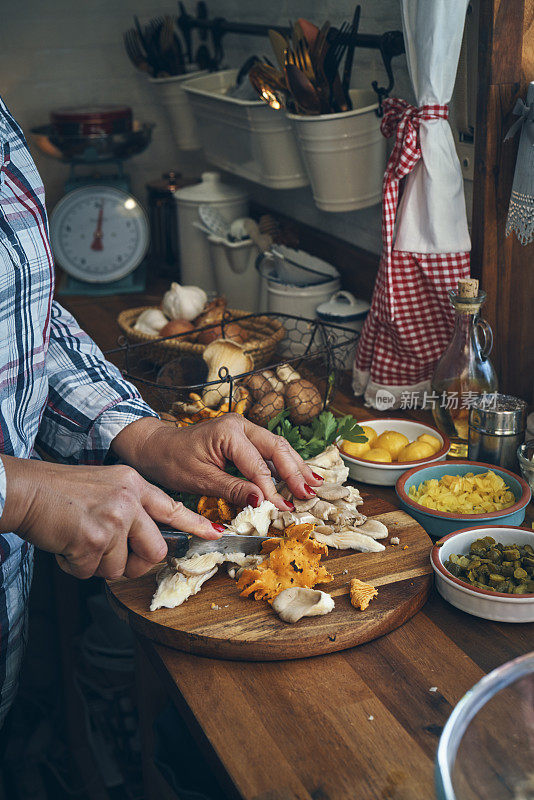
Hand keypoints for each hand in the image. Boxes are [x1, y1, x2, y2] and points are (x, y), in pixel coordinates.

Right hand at [0, 456, 222, 579]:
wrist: (26, 490)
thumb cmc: (59, 491)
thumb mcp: (105, 486)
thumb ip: (129, 507)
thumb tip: (140, 541)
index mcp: (134, 484)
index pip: (172, 508)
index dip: (195, 525)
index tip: (215, 534)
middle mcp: (130, 499)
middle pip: (156, 551)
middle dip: (135, 564)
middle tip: (111, 557)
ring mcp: (114, 519)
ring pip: (121, 568)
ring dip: (98, 565)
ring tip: (79, 543)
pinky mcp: (95, 539)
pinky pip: (93, 572)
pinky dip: (76, 567)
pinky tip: (66, 545)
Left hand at [111, 413, 323, 510]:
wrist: (156, 447)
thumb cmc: (172, 461)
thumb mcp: (200, 479)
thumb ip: (233, 488)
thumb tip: (261, 500)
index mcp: (229, 432)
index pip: (259, 465)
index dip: (272, 489)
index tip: (283, 508)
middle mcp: (240, 425)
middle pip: (277, 448)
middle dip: (295, 471)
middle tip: (309, 493)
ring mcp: (243, 428)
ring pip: (278, 446)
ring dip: (296, 465)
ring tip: (314, 483)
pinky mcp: (244, 436)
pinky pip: (269, 449)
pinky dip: (285, 462)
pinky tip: (299, 473)